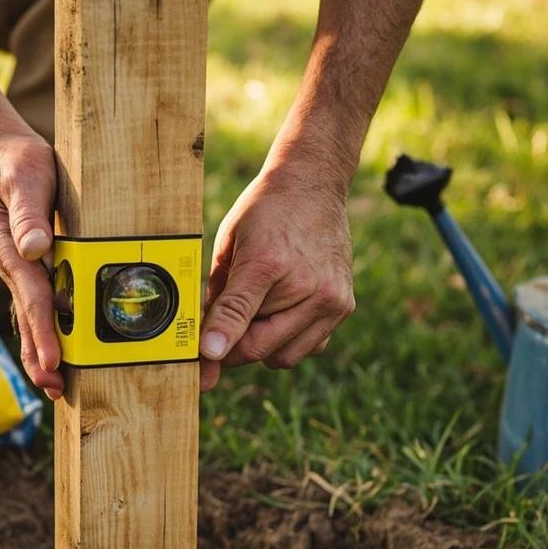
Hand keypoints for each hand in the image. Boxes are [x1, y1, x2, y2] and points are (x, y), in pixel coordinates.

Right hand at [0, 133, 63, 398]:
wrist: (4, 156)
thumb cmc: (19, 166)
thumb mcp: (24, 179)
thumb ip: (29, 213)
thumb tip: (37, 249)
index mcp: (16, 252)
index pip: (33, 300)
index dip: (44, 334)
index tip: (52, 363)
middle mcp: (18, 269)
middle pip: (29, 321)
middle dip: (39, 357)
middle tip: (54, 390)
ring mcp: (24, 273)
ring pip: (32, 321)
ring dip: (41, 353)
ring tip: (56, 387)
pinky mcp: (34, 271)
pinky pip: (40, 309)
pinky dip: (48, 335)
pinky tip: (59, 356)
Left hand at [200, 172, 354, 390]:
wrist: (313, 186)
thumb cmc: (265, 214)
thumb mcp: (229, 246)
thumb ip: (217, 297)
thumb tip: (205, 345)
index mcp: (268, 262)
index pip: (238, 315)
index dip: (215, 344)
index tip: (203, 362)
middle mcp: (306, 285)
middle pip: (258, 348)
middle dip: (233, 348)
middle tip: (221, 335)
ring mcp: (330, 299)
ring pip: (283, 357)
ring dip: (263, 346)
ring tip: (258, 312)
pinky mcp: (344, 307)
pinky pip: (309, 348)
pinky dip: (290, 341)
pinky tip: (281, 313)